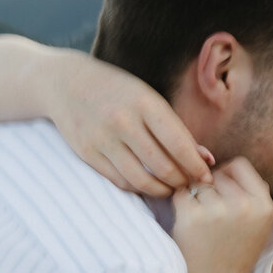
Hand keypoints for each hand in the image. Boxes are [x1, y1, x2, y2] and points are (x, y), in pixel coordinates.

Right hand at [52, 54, 212, 196]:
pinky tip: (149, 184)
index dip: (196, 166)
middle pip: (162, 167)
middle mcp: (123, 121)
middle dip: (182, 181)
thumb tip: (206, 159)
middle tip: (190, 184)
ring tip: (171, 188)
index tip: (206, 177)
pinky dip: (139, 188)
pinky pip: (120, 181)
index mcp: (145, 103)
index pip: (179, 144)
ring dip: (162, 190)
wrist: (67, 83)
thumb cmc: (118, 91)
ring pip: (141, 180)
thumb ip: (177, 130)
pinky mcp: (88, 153)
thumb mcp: (149, 100)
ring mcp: (103, 139)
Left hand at [171, 157, 272, 272]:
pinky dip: (180, 205)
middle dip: (210, 188)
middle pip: (216, 174)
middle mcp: (243, 205)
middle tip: (211, 215)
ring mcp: (217, 211)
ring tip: (202, 224)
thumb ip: (247, 192)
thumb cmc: (233, 254)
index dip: (226, 174)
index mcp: (263, 205)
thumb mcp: (256, 223)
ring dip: (194, 197)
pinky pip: (180, 194)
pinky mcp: (192, 218)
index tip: (222, 191)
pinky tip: (188, 224)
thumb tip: (215, 160)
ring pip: (197, 184)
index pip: (239, 164)